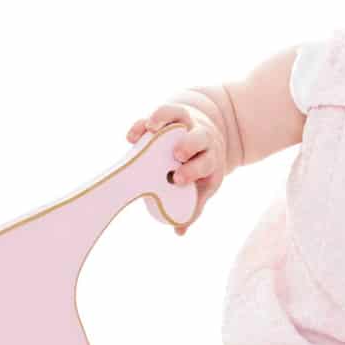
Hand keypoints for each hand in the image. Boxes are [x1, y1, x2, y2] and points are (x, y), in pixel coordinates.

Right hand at [126, 102, 226, 234]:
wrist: (208, 138)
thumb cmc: (201, 169)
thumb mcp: (203, 186)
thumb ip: (192, 207)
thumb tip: (179, 232)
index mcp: (210, 159)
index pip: (206, 163)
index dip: (194, 170)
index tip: (178, 179)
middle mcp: (201, 139)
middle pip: (198, 138)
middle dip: (188, 145)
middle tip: (175, 154)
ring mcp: (187, 124)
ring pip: (179, 115)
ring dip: (165, 120)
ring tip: (150, 127)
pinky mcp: (173, 114)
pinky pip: (163, 112)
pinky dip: (148, 120)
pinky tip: (135, 133)